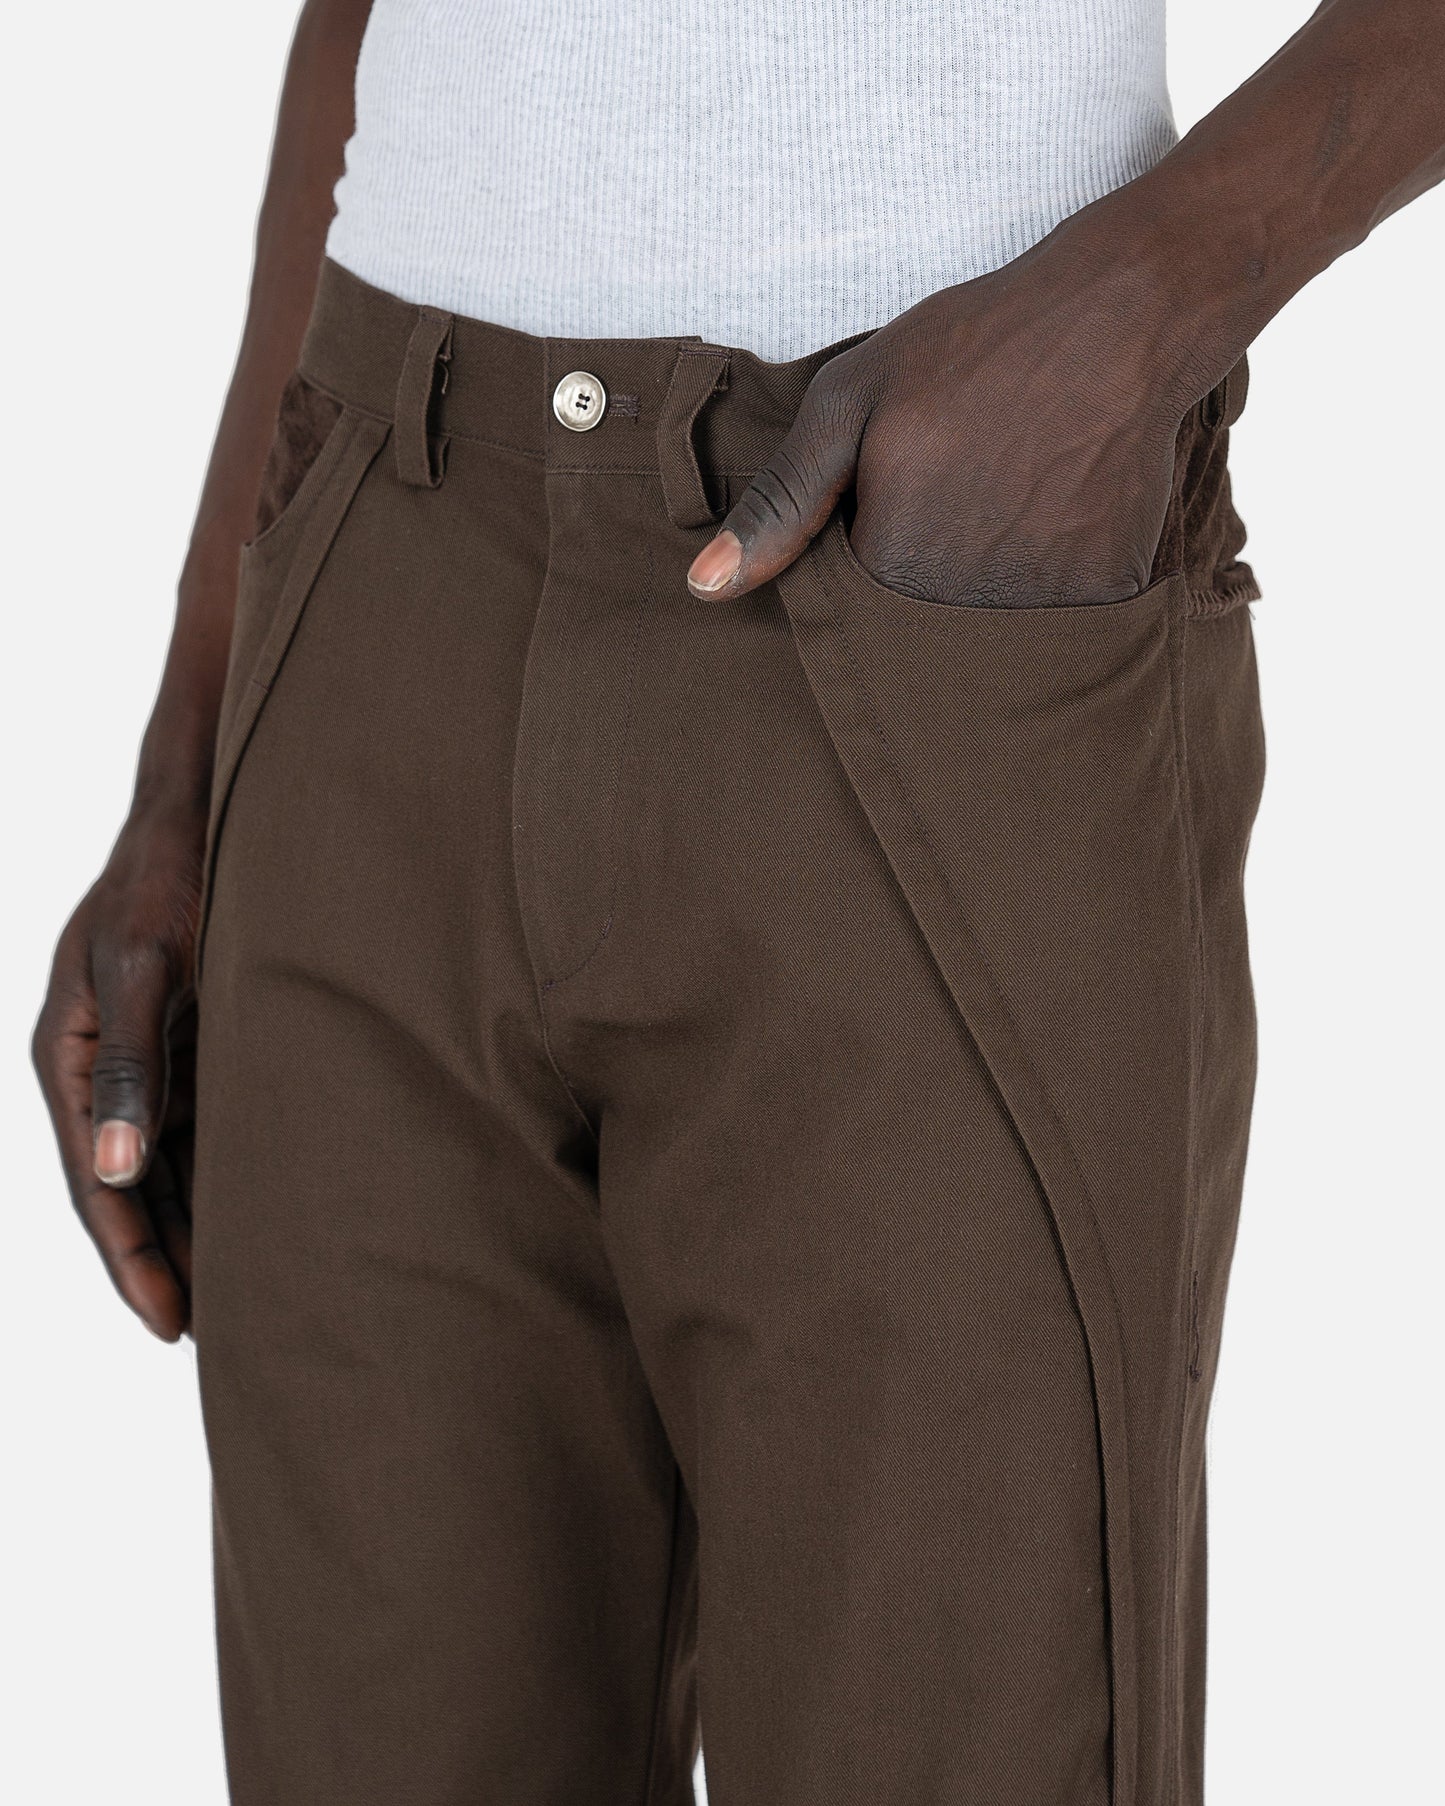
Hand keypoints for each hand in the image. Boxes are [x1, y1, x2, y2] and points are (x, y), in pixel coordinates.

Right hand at [33, 803, 204, 1340]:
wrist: (201, 812)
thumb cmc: (167, 880)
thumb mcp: (146, 968)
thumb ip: (133, 1065)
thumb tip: (114, 1168)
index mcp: (69, 1059)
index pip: (96, 1186)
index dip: (131, 1259)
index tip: (170, 1325)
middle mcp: (101, 1071)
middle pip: (129, 1190)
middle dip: (166, 1261)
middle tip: (216, 1336)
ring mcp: (145, 1062)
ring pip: (167, 1168)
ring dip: (196, 1227)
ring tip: (243, 1297)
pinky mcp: (188, 1047)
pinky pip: (200, 1131)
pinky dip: (222, 1177)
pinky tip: (259, 1217)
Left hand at [687, 203, 1218, 608]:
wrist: (1120, 316)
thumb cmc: (970, 349)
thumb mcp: (849, 403)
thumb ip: (779, 504)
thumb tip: (705, 589)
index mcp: (890, 566)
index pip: (850, 615)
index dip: (861, 560)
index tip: (892, 500)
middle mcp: (964, 604)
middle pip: (919, 632)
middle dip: (923, 580)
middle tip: (961, 488)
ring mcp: (1042, 604)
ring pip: (987, 628)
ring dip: (986, 582)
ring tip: (1008, 492)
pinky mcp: (1107, 595)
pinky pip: (1059, 616)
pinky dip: (1050, 575)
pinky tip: (1056, 505)